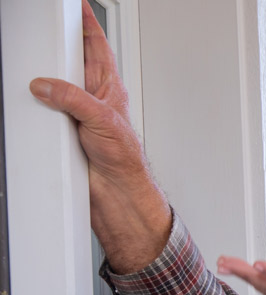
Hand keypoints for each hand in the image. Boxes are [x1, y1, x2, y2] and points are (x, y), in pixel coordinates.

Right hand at [30, 1, 170, 272]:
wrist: (117, 195)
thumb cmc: (125, 160)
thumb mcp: (102, 121)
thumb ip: (74, 99)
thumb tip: (47, 85)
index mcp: (108, 87)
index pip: (96, 45)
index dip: (86, 22)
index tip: (76, 4)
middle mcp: (91, 97)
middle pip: (70, 59)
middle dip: (57, 42)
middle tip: (47, 25)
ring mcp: (75, 112)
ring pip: (53, 83)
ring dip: (43, 75)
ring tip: (34, 65)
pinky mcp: (61, 129)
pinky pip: (42, 108)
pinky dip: (33, 103)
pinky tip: (30, 99)